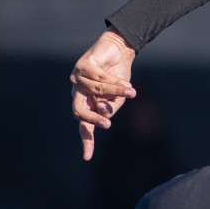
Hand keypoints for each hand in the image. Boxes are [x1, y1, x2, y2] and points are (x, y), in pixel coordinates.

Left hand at [71, 30, 137, 160]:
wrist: (120, 51)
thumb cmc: (119, 76)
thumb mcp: (119, 97)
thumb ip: (111, 108)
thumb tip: (102, 113)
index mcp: (87, 104)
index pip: (84, 125)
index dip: (86, 141)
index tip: (87, 158)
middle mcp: (79, 93)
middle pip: (79, 111)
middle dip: (92, 119)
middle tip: (106, 125)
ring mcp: (78, 79)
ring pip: (96, 92)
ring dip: (116, 92)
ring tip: (131, 91)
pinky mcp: (83, 66)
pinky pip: (100, 79)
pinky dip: (115, 82)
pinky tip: (125, 83)